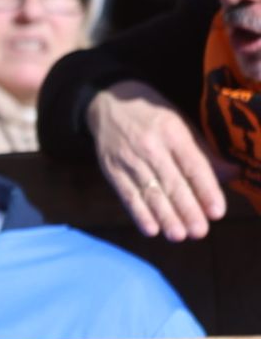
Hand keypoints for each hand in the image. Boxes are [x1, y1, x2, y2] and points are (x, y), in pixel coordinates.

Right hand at [86, 82, 232, 240]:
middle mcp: (150, 147)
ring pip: (150, 192)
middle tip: (200, 232)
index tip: (217, 212)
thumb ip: (203, 151)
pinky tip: (151, 229)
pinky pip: (127, 194)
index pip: (192, 165)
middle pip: (171, 183)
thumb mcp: (181, 124)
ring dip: (165, 216)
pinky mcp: (112, 170)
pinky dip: (138, 213)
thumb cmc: (153, 115)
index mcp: (172, 132)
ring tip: (179, 235)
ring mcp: (128, 160)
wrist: (108, 103)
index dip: (206, 189)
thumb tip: (231, 174)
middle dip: (187, 209)